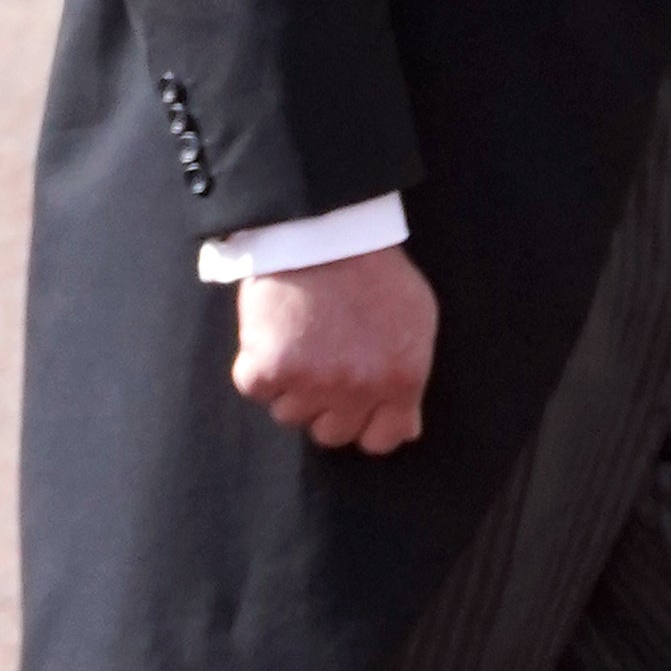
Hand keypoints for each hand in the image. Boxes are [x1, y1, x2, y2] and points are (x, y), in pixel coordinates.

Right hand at [230, 246, 439, 453]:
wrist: (321, 230)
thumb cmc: (372, 269)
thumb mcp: (415, 318)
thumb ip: (412, 375)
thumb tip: (406, 429)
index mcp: (401, 379)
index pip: (382, 440)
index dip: (365, 423)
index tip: (353, 405)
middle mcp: (358, 388)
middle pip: (332, 434)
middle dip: (325, 407)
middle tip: (321, 365)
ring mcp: (311, 382)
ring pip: (289, 414)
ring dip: (289, 386)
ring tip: (297, 340)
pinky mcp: (267, 369)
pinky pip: (255, 389)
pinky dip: (257, 366)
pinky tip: (271, 333)